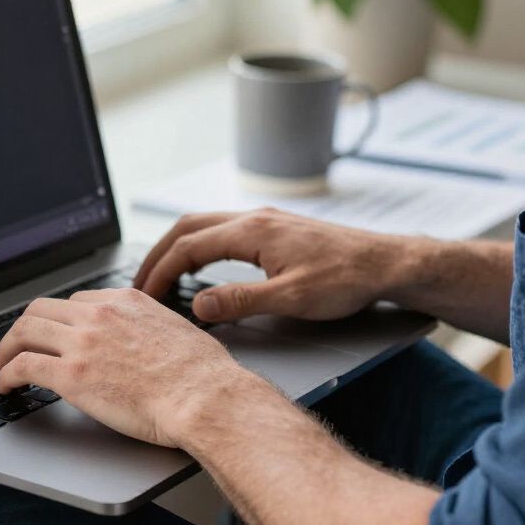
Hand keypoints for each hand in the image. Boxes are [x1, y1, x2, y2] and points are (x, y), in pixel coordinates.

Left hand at [0, 287, 248, 447]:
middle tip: (16, 346)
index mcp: (125, 301)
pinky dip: (5, 374)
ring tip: (1, 365)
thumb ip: (149, 327)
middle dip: (23, 328)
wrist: (203, 395)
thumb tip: (146, 341)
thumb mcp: (175, 330)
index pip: (76, 301)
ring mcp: (83, 342)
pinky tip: (4, 386)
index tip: (52, 333)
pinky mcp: (72, 375)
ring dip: (6, 348)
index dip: (58, 319)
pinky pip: (23, 366)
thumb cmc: (201, 373)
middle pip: (42, 309)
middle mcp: (100, 314)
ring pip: (25, 331)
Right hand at [134, 207, 420, 323]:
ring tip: (162, 275)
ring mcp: (265, 221)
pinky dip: (200, 246)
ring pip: (205, 225)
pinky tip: (203, 266)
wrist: (386, 263)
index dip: (159, 271)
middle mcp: (254, 218)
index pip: (188, 247)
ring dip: (178, 248)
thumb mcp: (291, 299)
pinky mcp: (276, 229)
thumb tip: (198, 306)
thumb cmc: (346, 279)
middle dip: (158, 254)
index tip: (143, 296)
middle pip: (188, 227)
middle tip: (139, 284)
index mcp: (252, 231)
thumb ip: (240, 302)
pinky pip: (223, 231)